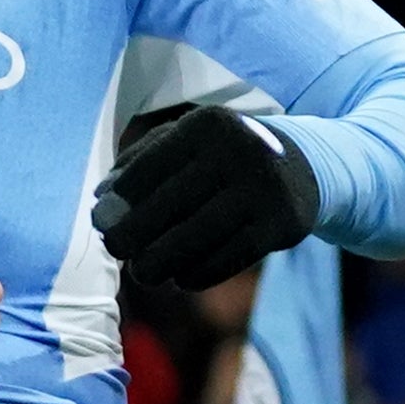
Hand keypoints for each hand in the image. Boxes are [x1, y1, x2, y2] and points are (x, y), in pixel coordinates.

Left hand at [93, 109, 322, 289]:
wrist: (303, 166)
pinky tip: (182, 279)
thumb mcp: (188, 142)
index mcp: (207, 125)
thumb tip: (101, 198)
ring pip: (197, 238)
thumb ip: (141, 161)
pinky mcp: (283, 224)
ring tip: (145, 273)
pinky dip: (198, 274)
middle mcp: (239, 150)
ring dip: (161, 263)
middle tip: (118, 252)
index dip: (121, 201)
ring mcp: (264, 188)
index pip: (149, 168)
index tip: (101, 223)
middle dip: (134, 235)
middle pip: (169, 205)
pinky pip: (228, 259)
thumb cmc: (224, 155)